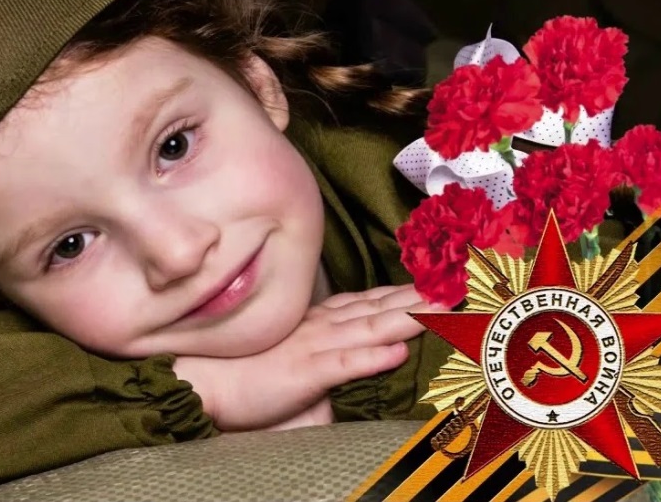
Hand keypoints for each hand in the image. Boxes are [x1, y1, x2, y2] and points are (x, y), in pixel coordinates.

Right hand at [173, 284, 441, 432]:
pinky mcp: (303, 373)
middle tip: (456, 282)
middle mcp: (320, 327)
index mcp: (317, 323)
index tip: (436, 280)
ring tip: (440, 307)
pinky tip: (396, 351)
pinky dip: (369, 357)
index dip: (404, 291)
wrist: (204, 380)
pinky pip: (341, 364)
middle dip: (418, 295)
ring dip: (405, 316)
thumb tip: (345, 351)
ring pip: (368, 328)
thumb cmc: (243, 371)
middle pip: (378, 307)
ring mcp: (313, 347)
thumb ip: (320, 352)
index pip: (368, 302)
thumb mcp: (289, 355)